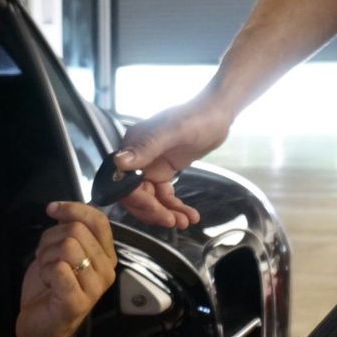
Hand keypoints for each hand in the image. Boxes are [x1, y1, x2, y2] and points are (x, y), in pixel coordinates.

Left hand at [15, 201, 117, 336]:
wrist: (39, 329)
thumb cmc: (49, 289)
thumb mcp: (60, 253)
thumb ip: (69, 232)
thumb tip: (63, 209)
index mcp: (106, 256)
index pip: (98, 221)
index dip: (73, 209)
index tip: (52, 209)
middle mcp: (106, 270)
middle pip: (76, 231)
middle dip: (50, 239)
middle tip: (45, 258)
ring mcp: (95, 287)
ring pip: (67, 246)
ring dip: (46, 256)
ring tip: (47, 271)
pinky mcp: (78, 301)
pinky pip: (59, 268)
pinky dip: (45, 271)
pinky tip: (47, 284)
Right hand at [112, 94, 234, 227]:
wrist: (217, 114)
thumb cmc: (195, 118)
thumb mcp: (172, 132)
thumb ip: (146, 148)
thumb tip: (119, 163)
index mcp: (132, 147)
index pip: (125, 183)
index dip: (139, 201)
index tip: (157, 212)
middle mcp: (137, 159)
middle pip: (136, 195)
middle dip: (154, 211)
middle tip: (173, 222)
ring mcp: (150, 166)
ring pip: (151, 199)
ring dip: (166, 212)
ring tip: (185, 222)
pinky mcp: (164, 171)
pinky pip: (164, 195)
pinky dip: (175, 206)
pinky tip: (189, 215)